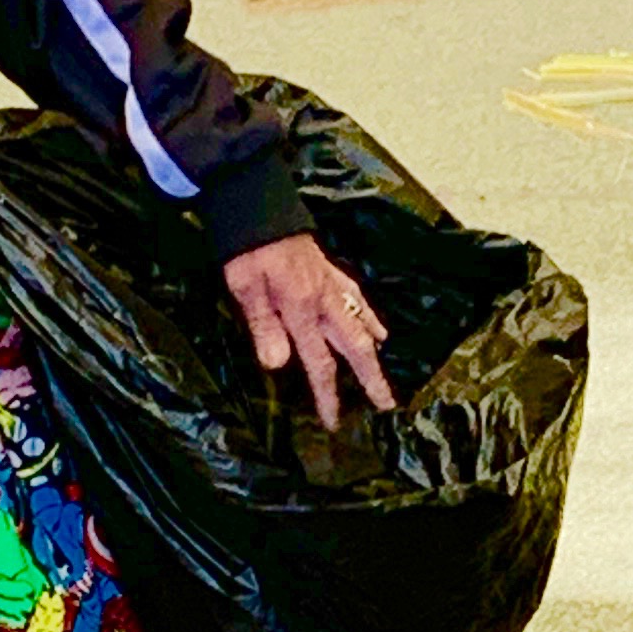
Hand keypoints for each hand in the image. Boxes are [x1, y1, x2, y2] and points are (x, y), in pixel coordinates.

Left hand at [223, 233, 395, 432]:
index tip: (333, 421)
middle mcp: (325, 302)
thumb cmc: (248, 251)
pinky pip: (359, 300)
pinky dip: (371, 318)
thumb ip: (263, 325)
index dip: (327, 394)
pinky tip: (379, 330)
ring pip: (362, 325)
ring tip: (383, 377)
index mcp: (302, 310)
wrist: (260, 209)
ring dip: (374, 354)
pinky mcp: (333, 273)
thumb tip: (277, 364)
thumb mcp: (245, 288)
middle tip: (387, 405)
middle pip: (355, 347)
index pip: (319, 362)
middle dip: (371, 378)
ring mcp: (333, 286)